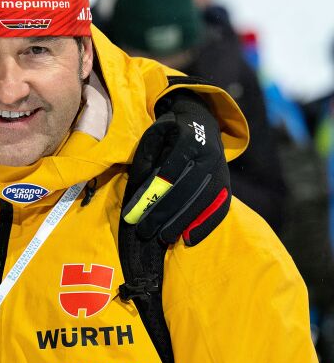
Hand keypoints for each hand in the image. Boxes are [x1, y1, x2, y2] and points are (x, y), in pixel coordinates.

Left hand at [123, 89, 230, 245]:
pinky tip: (189, 239)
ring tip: (163, 238)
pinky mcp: (227, 184)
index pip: (169, 170)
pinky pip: (220, 207)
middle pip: (186, 189)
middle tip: (144, 231)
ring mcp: (221, 170)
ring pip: (203, 201)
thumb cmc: (172, 131)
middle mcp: (209, 155)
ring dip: (183, 222)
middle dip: (163, 213)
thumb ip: (145, 157)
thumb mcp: (154, 134)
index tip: (135, 212)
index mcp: (189, 139)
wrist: (203, 123)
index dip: (152, 193)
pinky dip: (205, 224)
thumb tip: (138, 187)